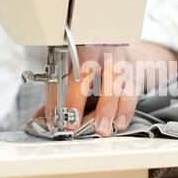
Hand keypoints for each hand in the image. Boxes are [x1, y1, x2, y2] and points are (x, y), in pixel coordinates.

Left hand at [35, 42, 177, 136]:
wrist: (129, 51)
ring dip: (107, 108)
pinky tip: (120, 123)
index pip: (65, 72)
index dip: (58, 95)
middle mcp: (100, 52)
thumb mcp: (78, 71)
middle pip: (87, 72)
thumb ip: (61, 94)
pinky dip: (126, 110)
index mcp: (80, 49)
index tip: (55, 116)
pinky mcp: (135, 75)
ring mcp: (120, 62)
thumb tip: (41, 117)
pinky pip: (132, 93)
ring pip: (114, 84)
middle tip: (74, 122)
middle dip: (79, 99)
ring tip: (102, 128)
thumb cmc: (99, 63)